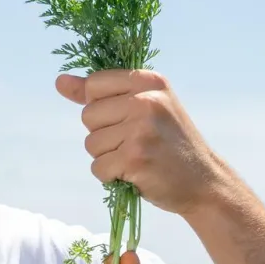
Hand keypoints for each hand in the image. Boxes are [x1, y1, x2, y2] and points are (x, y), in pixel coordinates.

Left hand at [56, 69, 225, 217]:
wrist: (205, 182)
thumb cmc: (169, 143)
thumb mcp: (144, 107)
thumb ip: (101, 94)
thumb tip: (59, 82)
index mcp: (149, 81)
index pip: (94, 84)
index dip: (101, 106)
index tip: (126, 119)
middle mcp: (146, 100)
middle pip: (88, 116)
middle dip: (104, 135)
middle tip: (136, 143)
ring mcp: (140, 129)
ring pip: (90, 143)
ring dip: (107, 157)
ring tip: (137, 157)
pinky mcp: (134, 158)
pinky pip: (97, 167)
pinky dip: (111, 176)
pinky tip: (135, 173)